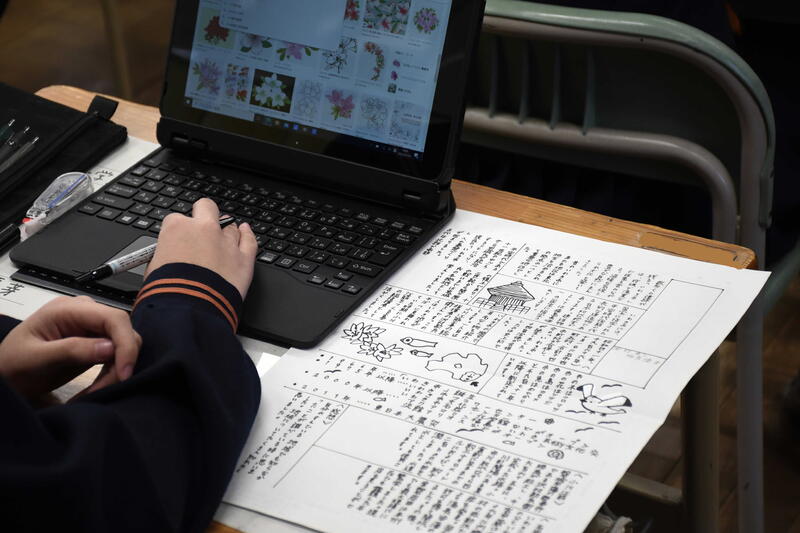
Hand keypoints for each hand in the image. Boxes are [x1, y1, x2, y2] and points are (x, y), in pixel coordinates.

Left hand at [0, 296, 141, 399]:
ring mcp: (91, 327)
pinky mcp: (95, 342)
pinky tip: (98, 386)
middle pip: (122, 330)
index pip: (112, 318)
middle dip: (122, 360)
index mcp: (68, 309)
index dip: (125, 343)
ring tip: (97, 390)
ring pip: (124, 343)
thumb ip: (71, 350)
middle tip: (109, 387)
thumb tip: (111, 348)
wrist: (5, 374)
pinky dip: (113, 372)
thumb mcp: (36, 358)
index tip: (125, 372)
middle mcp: (84, 313)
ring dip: (118, 369)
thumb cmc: (12, 364)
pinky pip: (117, 354)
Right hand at [146, 198, 257, 297]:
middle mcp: (204, 229)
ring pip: (230, 226)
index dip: (178, 232)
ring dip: (226, 231)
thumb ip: (164, 255)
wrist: (188, 310)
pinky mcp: (244, 258)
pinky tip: (245, 231)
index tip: (179, 242)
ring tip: (222, 242)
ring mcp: (226, 242)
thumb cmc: (166, 292)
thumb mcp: (153, 268)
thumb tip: (169, 257)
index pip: (177, 220)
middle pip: (207, 208)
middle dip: (204, 214)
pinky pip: (249, 240)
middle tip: (202, 228)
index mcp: (177, 228)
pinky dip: (248, 235)